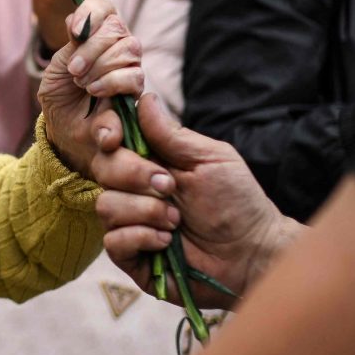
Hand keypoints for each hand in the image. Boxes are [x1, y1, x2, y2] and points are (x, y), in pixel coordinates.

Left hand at [37, 0, 143, 176]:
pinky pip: (134, 76)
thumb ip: (68, 45)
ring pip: (129, 49)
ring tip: (82, 83)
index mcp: (97, 33)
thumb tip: (75, 24)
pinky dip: (112, 82)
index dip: (91, 12)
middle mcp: (118, 45)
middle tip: (73, 69)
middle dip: (91, 47)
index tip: (74, 31)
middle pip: (117, 28)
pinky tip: (94, 91)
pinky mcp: (137, 90)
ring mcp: (130, 66)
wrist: (64, 127)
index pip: (103, 7)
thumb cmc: (61, 94)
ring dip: (101, 65)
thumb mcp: (55, 68)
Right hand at [87, 92, 299, 306]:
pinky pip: (113, 241)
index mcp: (151, 162)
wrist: (251, 252)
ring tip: (176, 221)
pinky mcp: (131, 256)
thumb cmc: (237, 202)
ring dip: (145, 211)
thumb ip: (171, 134)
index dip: (108, 136)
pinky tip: (166, 242)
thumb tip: (145, 98)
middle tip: (170, 187)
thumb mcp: (209, 159)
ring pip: (106, 206)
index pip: (112, 141)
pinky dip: (141, 238)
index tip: (115, 138)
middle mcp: (135, 190)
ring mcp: (130, 223)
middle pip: (103, 169)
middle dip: (135, 175)